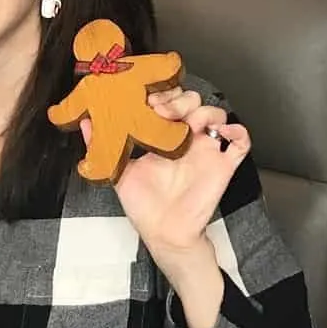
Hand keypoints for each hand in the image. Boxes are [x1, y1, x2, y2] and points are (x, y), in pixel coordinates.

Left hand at [80, 93, 250, 269]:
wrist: (163, 232)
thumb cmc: (144, 205)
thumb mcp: (118, 171)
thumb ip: (102, 146)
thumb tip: (85, 123)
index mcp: (164, 137)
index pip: (169, 102)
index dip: (161, 95)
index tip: (146, 101)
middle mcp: (186, 140)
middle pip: (193, 101)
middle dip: (179, 99)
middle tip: (162, 111)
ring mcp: (205, 150)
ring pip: (217, 114)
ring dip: (203, 110)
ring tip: (186, 121)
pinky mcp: (222, 166)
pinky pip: (241, 142)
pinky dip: (238, 131)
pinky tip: (222, 131)